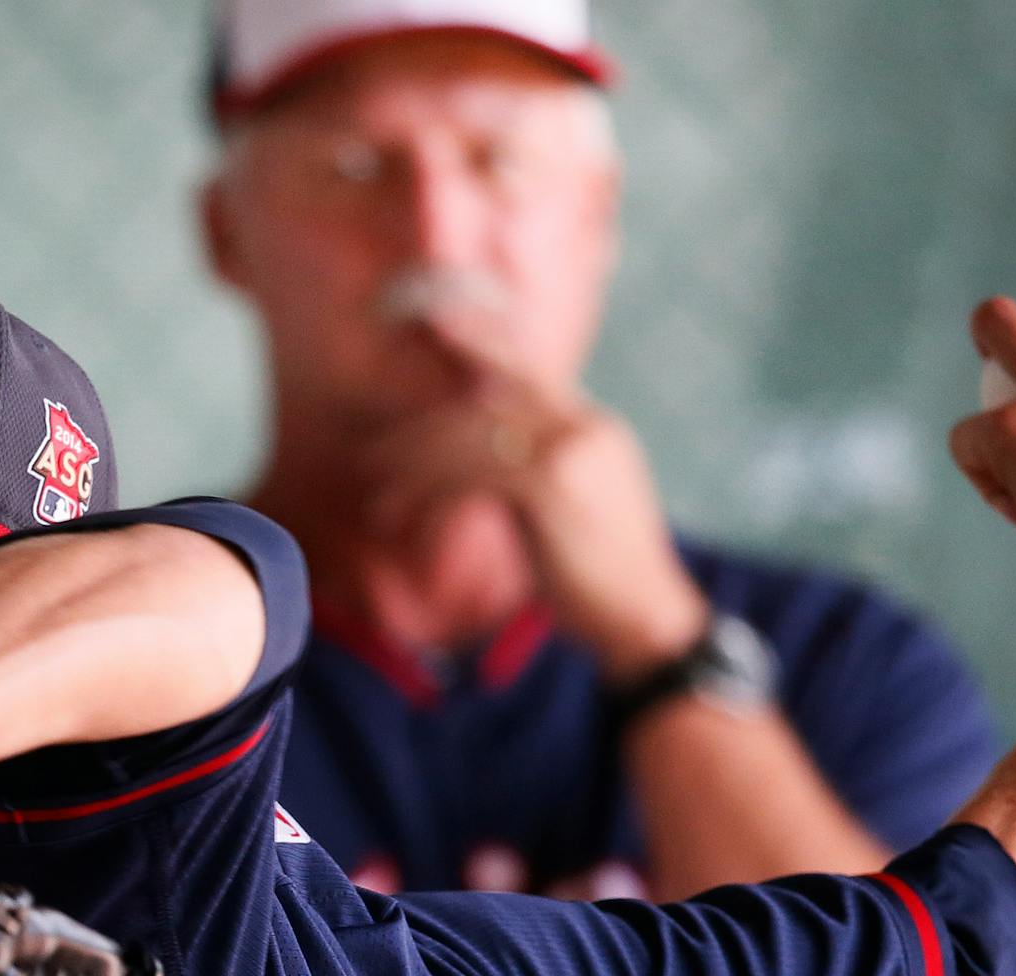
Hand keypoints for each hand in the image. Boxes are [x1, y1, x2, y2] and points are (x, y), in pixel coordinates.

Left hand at [358, 313, 706, 679]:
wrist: (646, 621)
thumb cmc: (603, 579)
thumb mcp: (572, 509)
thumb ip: (535, 471)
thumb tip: (480, 463)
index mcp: (592, 427)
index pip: (527, 369)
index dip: (481, 336)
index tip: (435, 313)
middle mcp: (584, 426)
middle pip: (483, 407)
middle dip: (419, 432)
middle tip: (369, 455)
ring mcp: (571, 449)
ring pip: (468, 442)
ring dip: (413, 472)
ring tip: (377, 501)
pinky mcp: (551, 483)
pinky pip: (470, 477)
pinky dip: (430, 499)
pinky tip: (405, 523)